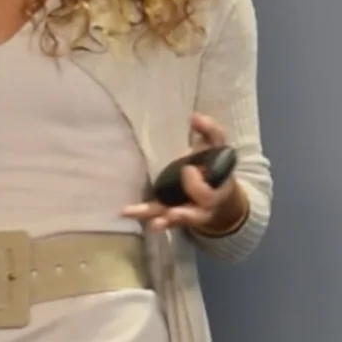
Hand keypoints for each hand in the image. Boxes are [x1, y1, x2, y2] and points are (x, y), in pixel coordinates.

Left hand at [121, 112, 245, 233]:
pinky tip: (124, 212)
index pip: (209, 194)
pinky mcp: (168, 212)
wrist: (216, 191)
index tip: (187, 168)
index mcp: (216, 192)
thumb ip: (210, 131)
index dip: (198, 186)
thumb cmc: (213, 165)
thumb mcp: (216, 147)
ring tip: (153, 224)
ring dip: (163, 221)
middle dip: (184, 211)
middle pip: (195, 215)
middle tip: (171, 206)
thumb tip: (194, 116)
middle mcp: (202, 208)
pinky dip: (142, 214)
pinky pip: (156, 215)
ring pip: (174, 220)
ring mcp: (184, 212)